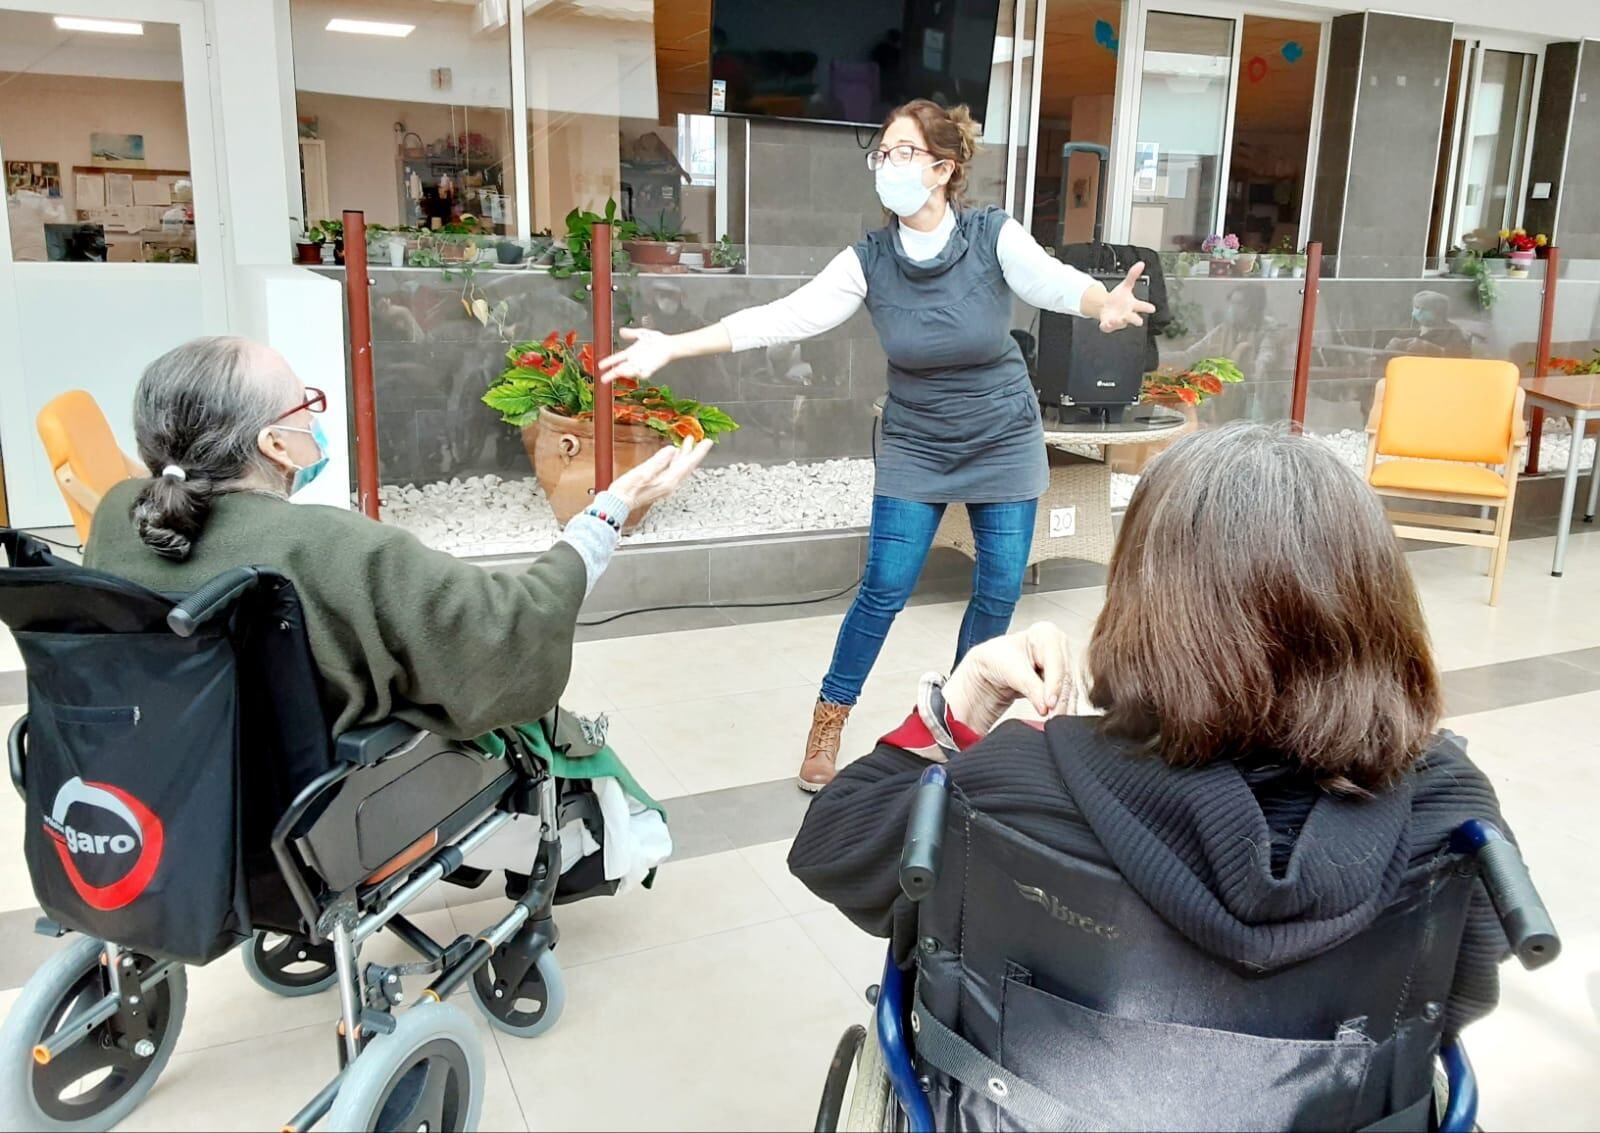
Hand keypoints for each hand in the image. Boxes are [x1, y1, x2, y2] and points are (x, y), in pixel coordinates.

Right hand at [598, 327, 676, 383]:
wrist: (669, 344)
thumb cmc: (656, 339)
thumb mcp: (642, 334)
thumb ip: (631, 333)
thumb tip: (620, 331)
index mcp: (630, 353)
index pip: (616, 358)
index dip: (608, 362)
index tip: (600, 365)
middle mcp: (634, 361)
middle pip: (619, 369)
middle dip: (611, 374)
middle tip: (603, 379)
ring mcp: (641, 366)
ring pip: (629, 372)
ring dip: (623, 372)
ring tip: (617, 371)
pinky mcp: (649, 370)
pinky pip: (642, 374)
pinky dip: (638, 374)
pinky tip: (634, 372)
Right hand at [607, 437, 713, 510]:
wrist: (616, 504)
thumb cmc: (626, 490)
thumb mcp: (642, 473)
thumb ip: (658, 461)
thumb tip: (672, 450)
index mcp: (668, 481)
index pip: (688, 464)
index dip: (699, 452)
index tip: (708, 442)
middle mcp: (669, 484)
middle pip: (687, 466)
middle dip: (695, 452)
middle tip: (703, 441)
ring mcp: (664, 485)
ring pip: (680, 468)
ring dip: (685, 455)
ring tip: (688, 443)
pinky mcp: (658, 485)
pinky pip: (673, 470)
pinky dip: (676, 460)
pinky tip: (673, 456)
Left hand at [942, 623, 1074, 734]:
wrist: (987, 669)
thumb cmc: (995, 659)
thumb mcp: (1010, 670)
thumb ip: (1030, 686)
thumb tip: (1047, 706)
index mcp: (1046, 633)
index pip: (1056, 662)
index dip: (1054, 684)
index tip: (1049, 704)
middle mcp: (1057, 647)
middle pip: (1065, 676)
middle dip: (1060, 699)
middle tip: (1053, 717)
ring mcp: (1060, 663)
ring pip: (1067, 688)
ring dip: (1063, 706)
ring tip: (1054, 721)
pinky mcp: (1058, 680)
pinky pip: (1064, 696)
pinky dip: (1061, 708)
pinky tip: (1058, 718)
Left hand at [1099, 262, 1156, 332]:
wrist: (1106, 307)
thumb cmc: (1119, 298)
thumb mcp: (1125, 285)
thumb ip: (1133, 275)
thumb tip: (1141, 264)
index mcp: (1133, 305)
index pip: (1143, 306)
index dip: (1148, 308)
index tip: (1152, 309)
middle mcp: (1127, 314)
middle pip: (1135, 318)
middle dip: (1136, 320)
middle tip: (1138, 321)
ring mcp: (1118, 320)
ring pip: (1121, 323)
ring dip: (1119, 321)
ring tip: (1117, 319)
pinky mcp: (1109, 324)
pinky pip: (1108, 327)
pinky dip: (1107, 325)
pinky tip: (1106, 323)